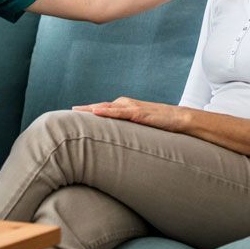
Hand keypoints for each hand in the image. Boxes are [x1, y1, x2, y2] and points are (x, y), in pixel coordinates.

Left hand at [72, 96, 188, 132]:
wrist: (180, 119)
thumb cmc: (162, 125)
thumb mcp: (141, 128)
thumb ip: (129, 132)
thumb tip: (118, 143)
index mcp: (126, 108)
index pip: (103, 109)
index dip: (88, 112)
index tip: (73, 115)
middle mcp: (127, 105)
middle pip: (101, 107)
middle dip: (85, 109)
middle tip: (69, 111)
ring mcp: (133, 108)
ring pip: (108, 107)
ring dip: (91, 109)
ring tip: (76, 111)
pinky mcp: (139, 113)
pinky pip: (120, 112)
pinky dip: (108, 111)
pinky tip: (96, 112)